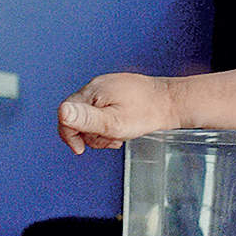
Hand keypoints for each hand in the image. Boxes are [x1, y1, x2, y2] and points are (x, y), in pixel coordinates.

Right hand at [57, 73, 175, 153]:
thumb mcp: (114, 123)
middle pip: (79, 116)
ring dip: (103, 129)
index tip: (80, 149)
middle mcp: (98, 85)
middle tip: (111, 138)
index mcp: (93, 91)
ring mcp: (108, 87)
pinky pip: (105, 110)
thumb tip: (62, 113)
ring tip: (121, 133)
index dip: (70, 135)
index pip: (66, 114)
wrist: (173, 103)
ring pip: (93, 115)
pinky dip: (112, 122)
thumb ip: (87, 120)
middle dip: (92, 133)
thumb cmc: (148, 114)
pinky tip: (125, 125)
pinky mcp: (118, 91)